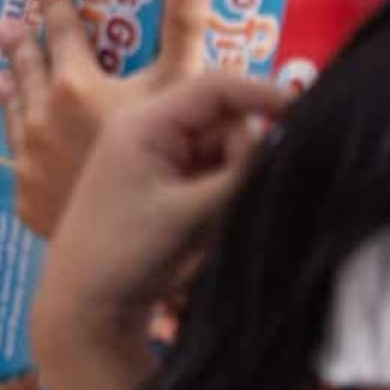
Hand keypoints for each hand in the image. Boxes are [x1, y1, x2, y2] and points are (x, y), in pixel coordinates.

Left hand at [0, 0, 218, 239]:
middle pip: (27, 69)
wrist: (123, 243)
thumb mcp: (178, 89)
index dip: (51, 0)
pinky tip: (15, 140)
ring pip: (13, 113)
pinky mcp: (26, 195)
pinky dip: (15, 141)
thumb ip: (185, 26)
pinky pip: (16, 158)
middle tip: (4, 23)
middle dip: (18, 43)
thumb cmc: (161, 163)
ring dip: (9, 90)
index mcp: (74, 85)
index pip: (60, 31)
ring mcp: (27, 159)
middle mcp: (39, 117)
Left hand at [29, 66, 293, 389]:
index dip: (262, 93)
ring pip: (220, 147)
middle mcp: (146, 129)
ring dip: (230, 176)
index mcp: (144, 122)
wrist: (85, 303)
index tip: (304, 112)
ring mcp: (153, 155)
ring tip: (206, 220)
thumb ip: (241, 173)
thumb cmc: (127, 254)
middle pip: (222, 117)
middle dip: (241, 151)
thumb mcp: (192, 211)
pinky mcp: (160, 181)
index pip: (215, 86)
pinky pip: (207, 170)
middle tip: (226, 198)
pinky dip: (218, 191)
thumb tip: (284, 142)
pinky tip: (203, 224)